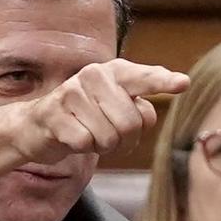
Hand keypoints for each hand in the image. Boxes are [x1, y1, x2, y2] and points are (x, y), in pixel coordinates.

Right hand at [14, 59, 187, 166]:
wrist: (38, 125)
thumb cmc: (86, 118)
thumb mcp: (115, 111)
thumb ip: (138, 111)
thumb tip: (147, 115)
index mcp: (113, 71)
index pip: (143, 78)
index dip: (163, 82)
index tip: (183, 84)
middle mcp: (92, 76)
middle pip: (129, 123)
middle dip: (124, 141)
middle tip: (110, 137)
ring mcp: (71, 94)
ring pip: (107, 137)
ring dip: (101, 146)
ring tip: (89, 135)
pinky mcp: (53, 115)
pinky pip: (84, 144)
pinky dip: (81, 148)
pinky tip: (72, 137)